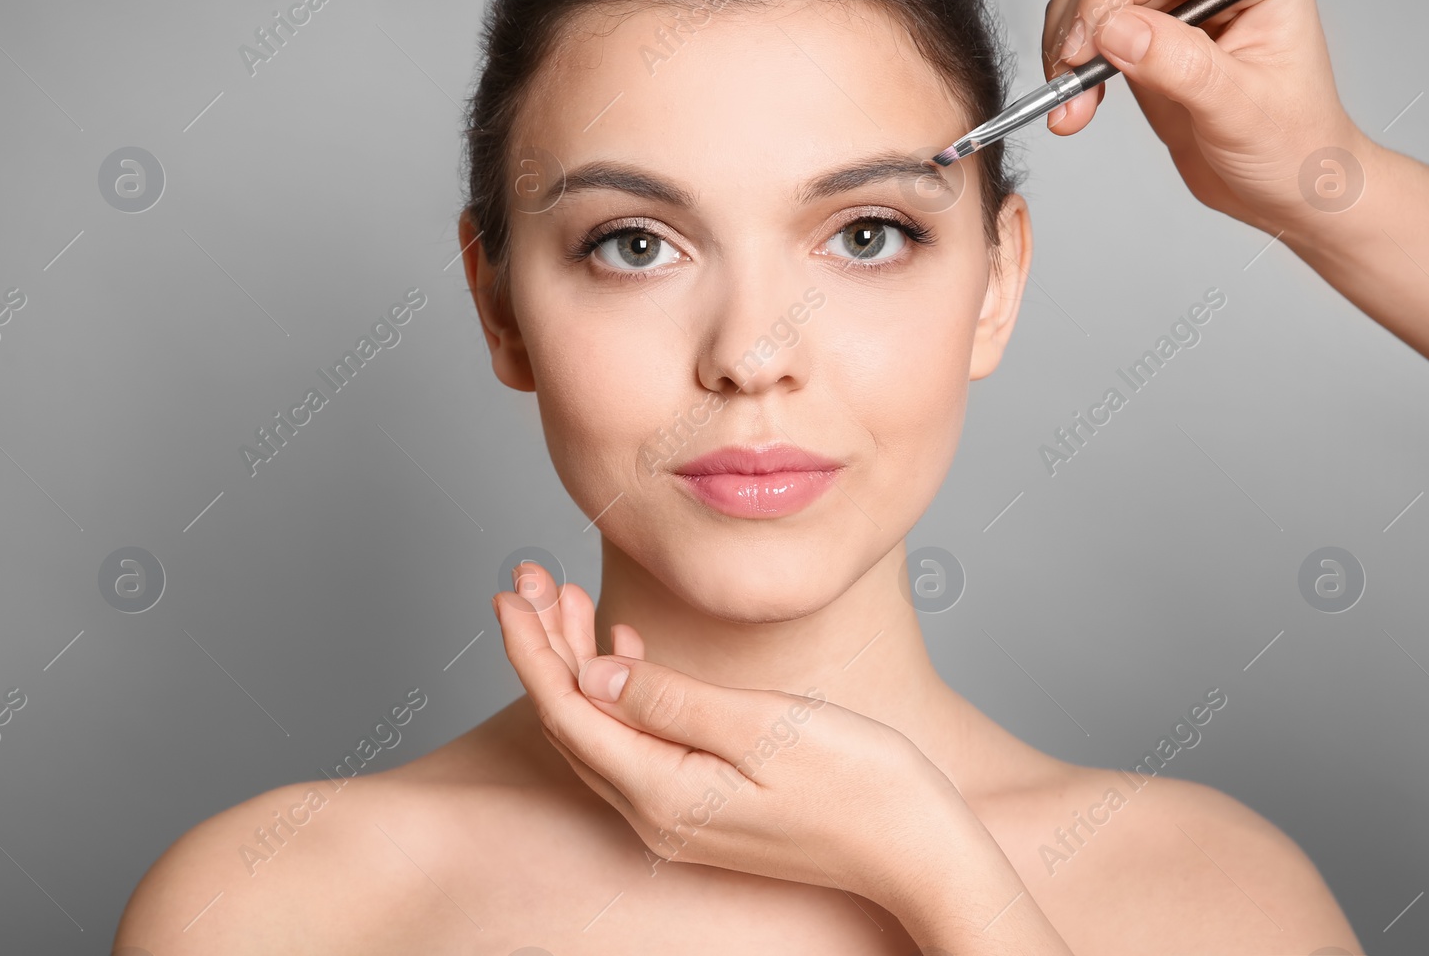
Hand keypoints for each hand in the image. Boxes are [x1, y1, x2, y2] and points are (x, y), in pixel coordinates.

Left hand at [490, 562, 995, 916]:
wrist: (918, 849)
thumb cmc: (859, 784)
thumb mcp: (761, 727)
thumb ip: (672, 701)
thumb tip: (594, 675)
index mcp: (661, 794)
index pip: (567, 712)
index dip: (532, 648)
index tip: (510, 591)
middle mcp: (656, 815)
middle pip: (572, 723)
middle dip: (544, 647)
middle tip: (530, 579)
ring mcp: (678, 817)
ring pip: (600, 732)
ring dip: (576, 665)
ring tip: (566, 599)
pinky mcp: (703, 808)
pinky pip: (635, 746)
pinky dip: (619, 693)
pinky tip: (626, 650)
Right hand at [1042, 0, 1373, 243]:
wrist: (1286, 190)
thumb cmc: (1292, 146)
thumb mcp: (1241, 110)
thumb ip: (1180, 64)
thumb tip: (1115, 29)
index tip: (1085, 44)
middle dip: (1083, 22)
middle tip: (1070, 80)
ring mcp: (1177, 7)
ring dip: (1067, 43)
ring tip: (1072, 104)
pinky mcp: (1145, 39)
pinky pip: (1088, 30)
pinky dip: (1068, 64)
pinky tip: (1076, 105)